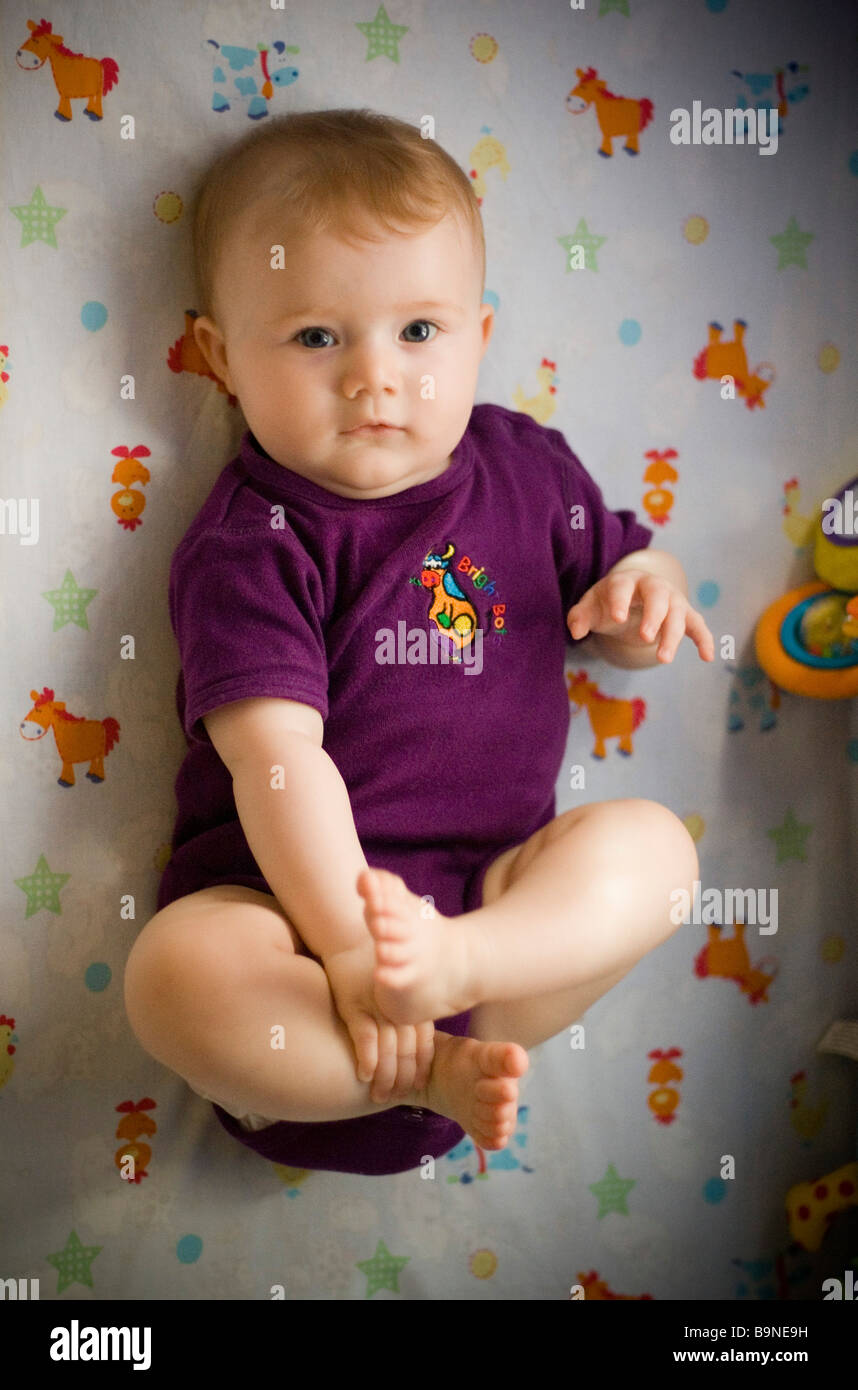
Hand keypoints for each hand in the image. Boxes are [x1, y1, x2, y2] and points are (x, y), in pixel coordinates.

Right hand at [321, 937, 434, 1103]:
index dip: (421, 1069)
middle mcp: (399, 1008)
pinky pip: (365, 1037)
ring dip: (385, 1077)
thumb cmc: (375, 969)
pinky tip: (364, 1075)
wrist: (352, 938)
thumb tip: (408, 1048)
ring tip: (379, 1096)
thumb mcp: (398, 991)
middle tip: (395, 1098)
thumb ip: (406, 1014)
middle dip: (403, 1080)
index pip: (425, 1045)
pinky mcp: (354, 1005)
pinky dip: (367, 1059)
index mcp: (413, 1005)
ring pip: (388, 1050)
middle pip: (407, 1052)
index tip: (417, 1088)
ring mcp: (377, 1007)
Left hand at [568, 568, 714, 662]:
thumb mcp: (591, 607)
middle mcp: (652, 585)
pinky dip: (704, 639)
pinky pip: (697, 625)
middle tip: (645, 638)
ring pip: (677, 613)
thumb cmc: (608, 603)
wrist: (631, 597)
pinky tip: (707, 657)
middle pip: (658, 596)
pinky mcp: (684, 613)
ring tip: (663, 659)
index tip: (616, 618)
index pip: (623, 587)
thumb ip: (580, 616)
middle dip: (653, 616)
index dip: (620, 601)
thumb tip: (576, 631)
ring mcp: (671, 599)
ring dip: (673, 635)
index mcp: (625, 581)